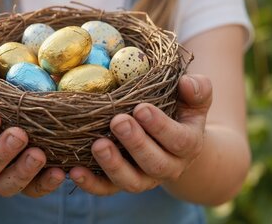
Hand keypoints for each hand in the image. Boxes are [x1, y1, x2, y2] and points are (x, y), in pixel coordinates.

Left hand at [68, 74, 211, 194]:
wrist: (174, 145)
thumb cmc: (180, 113)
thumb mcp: (193, 100)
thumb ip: (197, 90)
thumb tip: (187, 82)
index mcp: (188, 146)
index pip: (179, 140)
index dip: (160, 127)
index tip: (141, 108)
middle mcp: (168, 167)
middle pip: (154, 163)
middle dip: (136, 143)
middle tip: (118, 122)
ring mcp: (144, 178)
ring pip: (131, 182)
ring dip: (113, 165)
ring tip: (98, 145)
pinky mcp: (120, 183)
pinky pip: (106, 190)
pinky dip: (90, 183)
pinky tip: (73, 170)